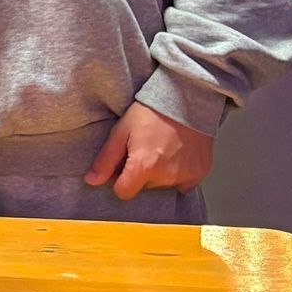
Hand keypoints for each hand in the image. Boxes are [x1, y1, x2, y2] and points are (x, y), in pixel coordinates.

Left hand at [84, 102, 215, 201]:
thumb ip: (106, 159)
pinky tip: (177, 155)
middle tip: (145, 150)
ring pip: (164, 185)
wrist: (186, 98)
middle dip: (141, 174)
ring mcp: (185, 175)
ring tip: (161, 149)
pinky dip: (179, 173)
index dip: (120, 181)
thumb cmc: (152, 111)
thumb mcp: (122, 131)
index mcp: (144, 166)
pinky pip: (184, 183)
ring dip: (160, 174)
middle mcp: (166, 176)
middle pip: (144, 188)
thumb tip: (91, 180)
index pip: (124, 193)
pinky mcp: (199, 172)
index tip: (124, 168)